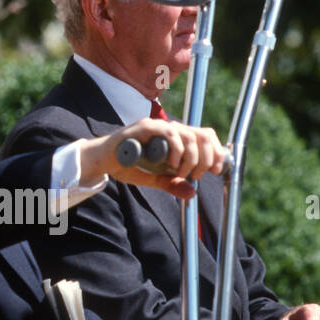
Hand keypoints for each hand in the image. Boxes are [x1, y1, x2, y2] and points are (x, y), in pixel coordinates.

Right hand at [80, 118, 225, 199]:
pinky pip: (169, 133)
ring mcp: (158, 126)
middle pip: (203, 135)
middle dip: (206, 158)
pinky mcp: (145, 127)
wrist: (102, 160)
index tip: (216, 170)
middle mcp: (170, 128)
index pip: (205, 136)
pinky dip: (175, 150)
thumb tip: (192, 193)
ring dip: (190, 158)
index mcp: (176, 138)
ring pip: (189, 136)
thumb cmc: (127, 165)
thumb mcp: (154, 178)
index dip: (217, 152)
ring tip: (180, 172)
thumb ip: (172, 184)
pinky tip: (171, 163)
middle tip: (195, 175)